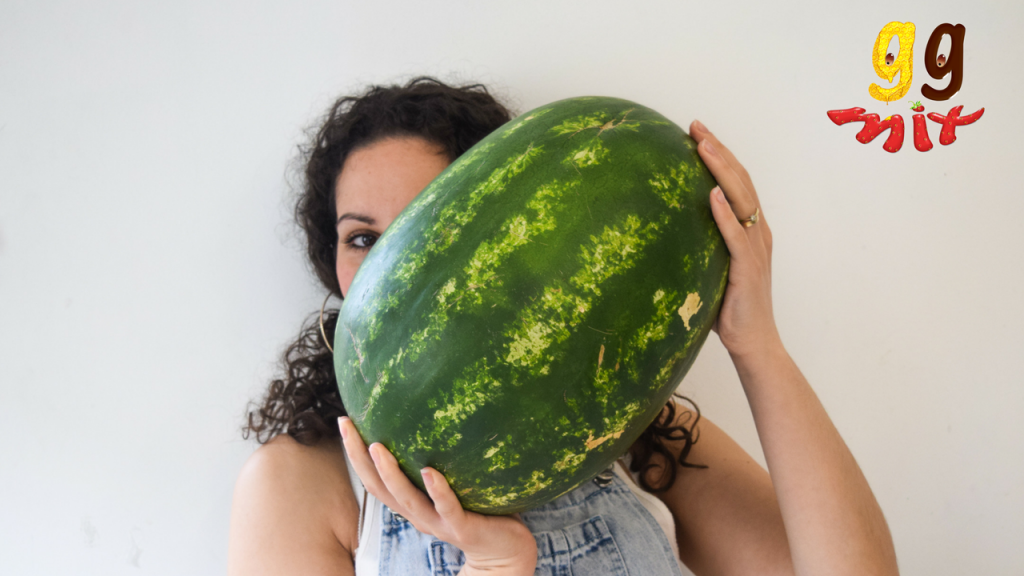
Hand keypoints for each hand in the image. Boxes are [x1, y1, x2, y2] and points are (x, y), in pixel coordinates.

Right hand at [338, 417, 537, 574]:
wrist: (504, 551)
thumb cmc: (481, 511)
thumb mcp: (455, 483)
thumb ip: (444, 457)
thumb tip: (441, 412)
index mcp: (412, 504)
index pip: (374, 478)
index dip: (356, 453)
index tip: (345, 422)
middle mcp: (418, 514)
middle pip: (379, 487)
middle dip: (359, 457)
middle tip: (347, 427)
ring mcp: (438, 522)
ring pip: (406, 498)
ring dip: (389, 473)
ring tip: (377, 447)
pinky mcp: (461, 527)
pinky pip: (447, 507)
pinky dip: (436, 490)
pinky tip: (429, 471)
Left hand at [689, 120, 782, 361]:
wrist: (754, 343)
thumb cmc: (730, 310)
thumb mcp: (710, 270)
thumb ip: (697, 248)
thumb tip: (661, 235)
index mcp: (751, 231)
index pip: (738, 184)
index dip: (721, 156)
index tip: (697, 133)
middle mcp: (758, 233)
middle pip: (741, 182)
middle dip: (719, 151)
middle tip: (695, 127)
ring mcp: (755, 249)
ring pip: (742, 199)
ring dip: (722, 170)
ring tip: (703, 146)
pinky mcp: (748, 268)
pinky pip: (736, 235)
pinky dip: (725, 212)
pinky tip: (712, 193)